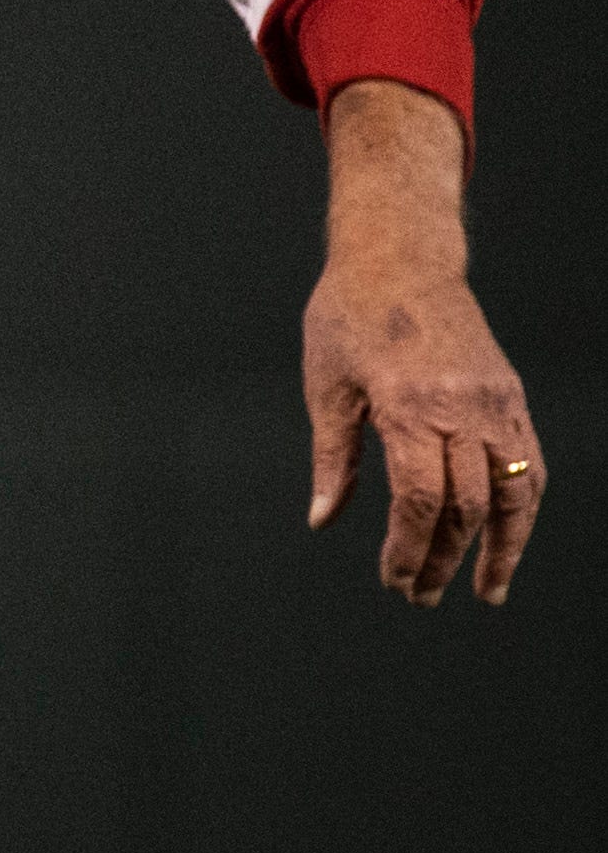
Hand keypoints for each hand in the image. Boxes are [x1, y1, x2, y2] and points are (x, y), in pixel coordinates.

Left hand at [301, 83, 540, 603]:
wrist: (400, 257)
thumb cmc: (349, 317)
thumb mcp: (326, 385)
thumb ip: (334, 458)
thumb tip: (324, 519)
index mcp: (409, 406)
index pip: (420, 500)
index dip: (409, 550)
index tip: (394, 580)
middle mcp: (461, 408)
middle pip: (466, 506)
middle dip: (443, 559)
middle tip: (420, 595)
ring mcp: (495, 402)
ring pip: (514, 492)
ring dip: (503, 548)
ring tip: (486, 588)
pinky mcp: (510, 396)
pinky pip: (529, 463)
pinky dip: (524, 507)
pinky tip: (509, 537)